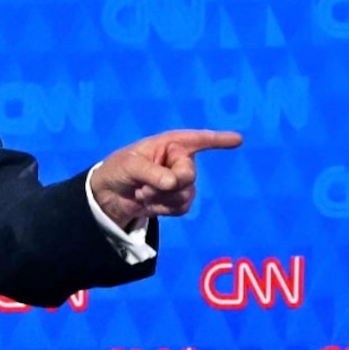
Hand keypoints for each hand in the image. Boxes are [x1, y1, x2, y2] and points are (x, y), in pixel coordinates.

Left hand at [90, 129, 242, 227]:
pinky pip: (182, 207)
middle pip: (189, 175)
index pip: (198, 140)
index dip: (218, 140)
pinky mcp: (179, 199)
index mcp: (171, 143)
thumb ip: (152, 173)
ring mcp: (181, 181)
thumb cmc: (118, 169)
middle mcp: (180, 160)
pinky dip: (164, 209)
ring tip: (142, 193)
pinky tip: (150, 203)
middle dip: (168, 185)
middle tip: (146, 187)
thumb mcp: (130, 166)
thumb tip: (173, 183)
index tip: (238, 140)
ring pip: (186, 194)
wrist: (110, 195)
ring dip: (161, 199)